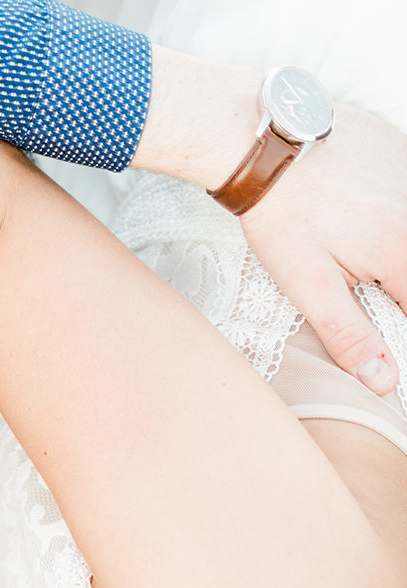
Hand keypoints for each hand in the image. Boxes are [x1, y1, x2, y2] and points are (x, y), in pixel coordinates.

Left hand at [239, 103, 406, 394]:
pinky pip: (403, 192)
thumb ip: (349, 334)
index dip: (397, 324)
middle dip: (390, 285)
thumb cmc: (280, 212)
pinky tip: (354, 207)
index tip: (383, 326)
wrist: (264, 138)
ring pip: (405, 229)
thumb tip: (383, 379)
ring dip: (386, 247)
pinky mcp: (400, 147)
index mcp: (400, 248)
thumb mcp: (308, 285)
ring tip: (346, 237)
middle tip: (357, 282)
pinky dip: (387, 209)